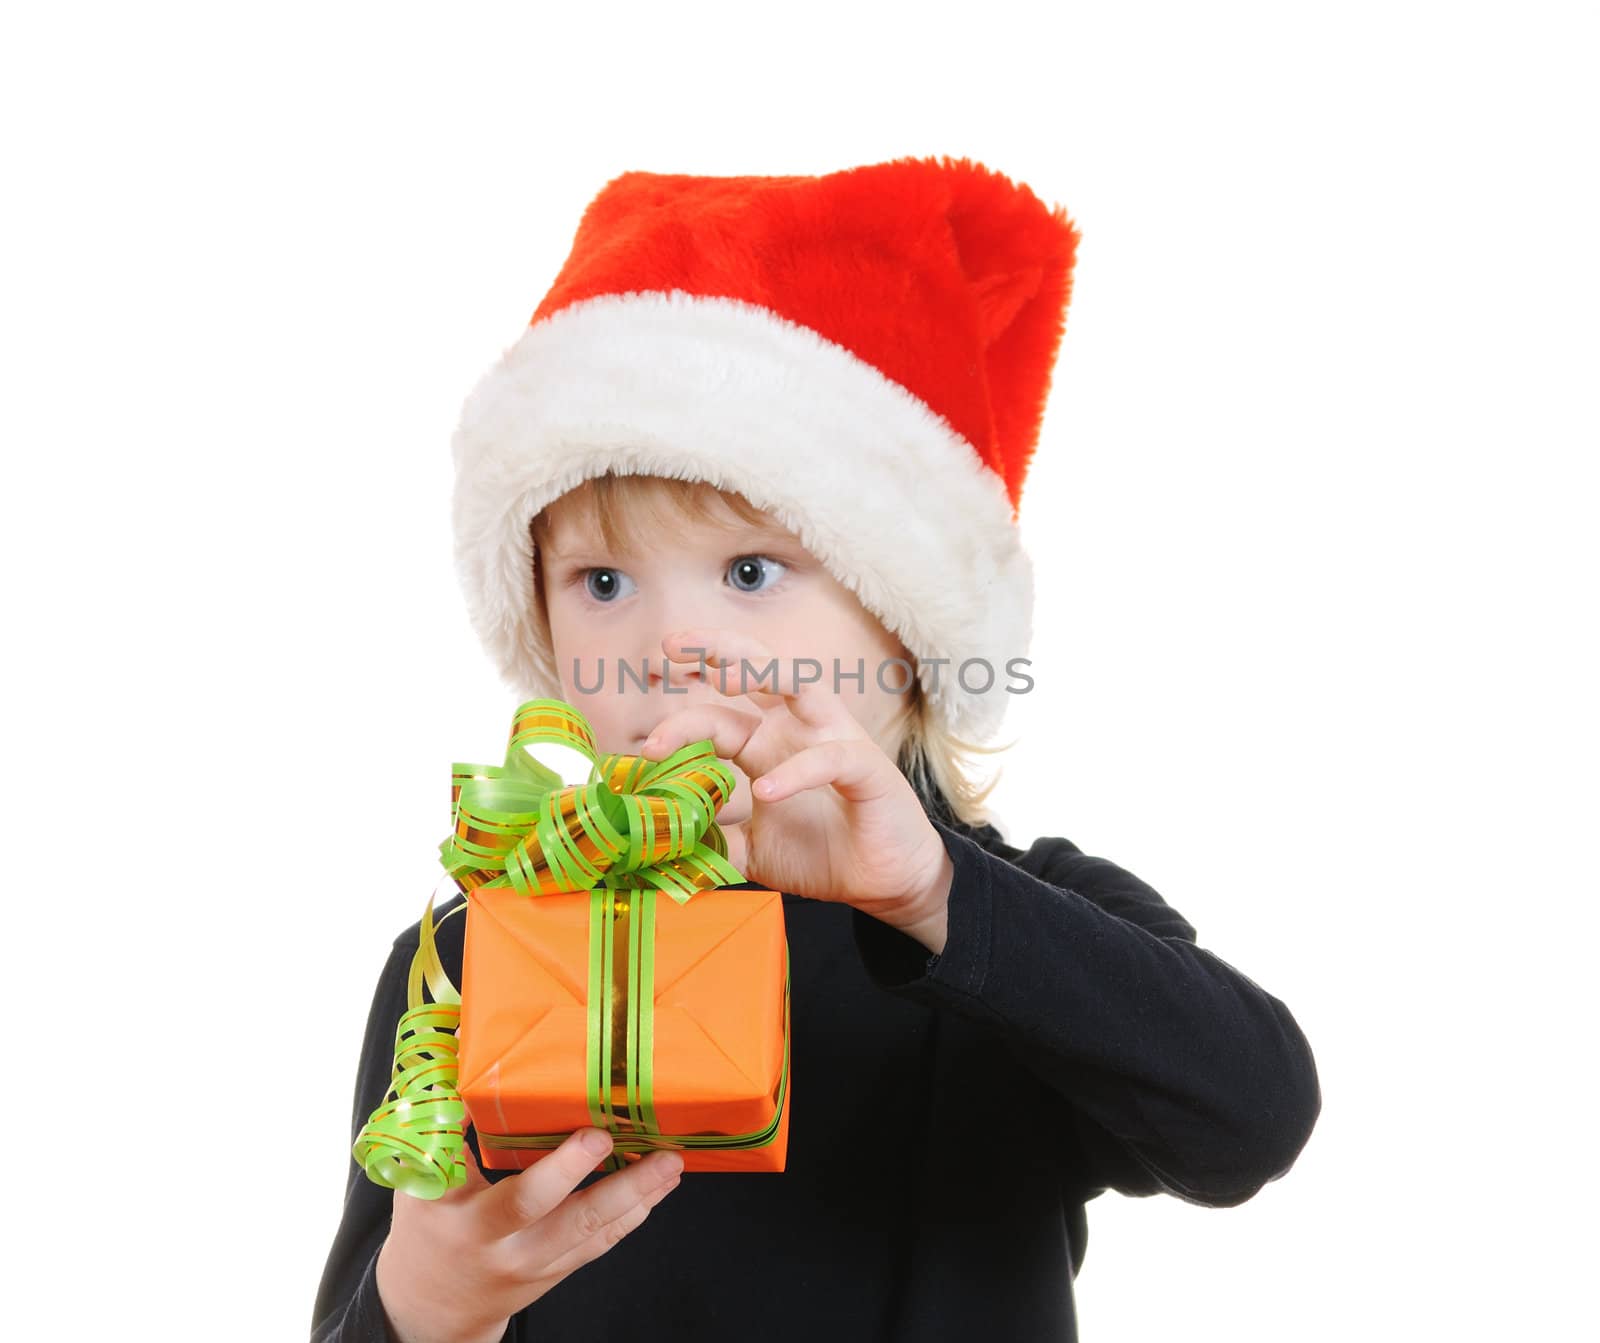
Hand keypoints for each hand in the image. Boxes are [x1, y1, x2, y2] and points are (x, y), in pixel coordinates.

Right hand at [375, 1125, 682, 1342]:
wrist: (432, 1307)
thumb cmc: (426, 1229)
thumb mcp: (419, 1181)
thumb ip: (441, 1129)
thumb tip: (459, 1060)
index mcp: (469, 1222)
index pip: (514, 1197)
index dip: (557, 1168)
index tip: (593, 1133)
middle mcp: (507, 1247)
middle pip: (566, 1219)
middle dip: (615, 1185)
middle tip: (654, 1152)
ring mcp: (537, 1264)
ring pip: (593, 1233)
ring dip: (638, 1196)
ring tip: (670, 1162)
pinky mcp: (558, 1271)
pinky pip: (600, 1243)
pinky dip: (633, 1214)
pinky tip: (658, 1188)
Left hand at [639, 628, 954, 949]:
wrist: (882, 884)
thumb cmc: (823, 853)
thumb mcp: (753, 849)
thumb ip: (713, 841)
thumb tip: (662, 848)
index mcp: (767, 743)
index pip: (719, 713)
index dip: (682, 720)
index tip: (649, 746)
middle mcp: (798, 729)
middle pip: (757, 670)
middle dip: (715, 650)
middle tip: (672, 645)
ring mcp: (834, 741)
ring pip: (801, 683)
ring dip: (762, 672)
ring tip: (724, 677)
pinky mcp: (866, 768)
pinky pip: (830, 758)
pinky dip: (797, 771)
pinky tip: (767, 789)